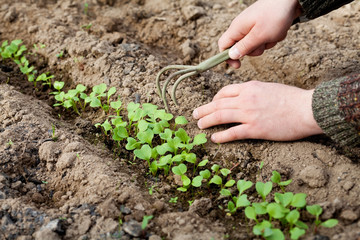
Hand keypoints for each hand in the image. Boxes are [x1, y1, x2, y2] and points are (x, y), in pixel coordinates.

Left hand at [192, 81, 322, 142]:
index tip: (211, 103)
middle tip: (194, 114)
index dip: (214, 98)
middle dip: (204, 109)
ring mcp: (249, 114)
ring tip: (199, 125)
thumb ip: (254, 91)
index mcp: (250, 87)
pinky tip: (214, 138)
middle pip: (218, 104)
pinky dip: (221, 136)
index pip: (225, 92)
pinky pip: (233, 133)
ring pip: (221, 116)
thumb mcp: (269, 87)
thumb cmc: (292, 98)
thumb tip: (243, 97)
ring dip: (207, 121)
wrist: (306, 109)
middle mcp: (246, 99)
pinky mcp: (255, 129)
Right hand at [219, 0, 301, 67]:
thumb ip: (244, 47)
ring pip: (255, 44)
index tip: (238, 66)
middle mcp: (242, 27)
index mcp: (237, 28)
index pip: (223, 45)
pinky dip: (272, 37)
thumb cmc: (275, 16)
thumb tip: (231, 55)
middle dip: (254, 50)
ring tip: (274, 34)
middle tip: (263, 42)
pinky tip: (279, 30)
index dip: (227, 57)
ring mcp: (252, 26)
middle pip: (241, 47)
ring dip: (266, 43)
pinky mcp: (262, 25)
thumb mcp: (259, 35)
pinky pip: (264, 38)